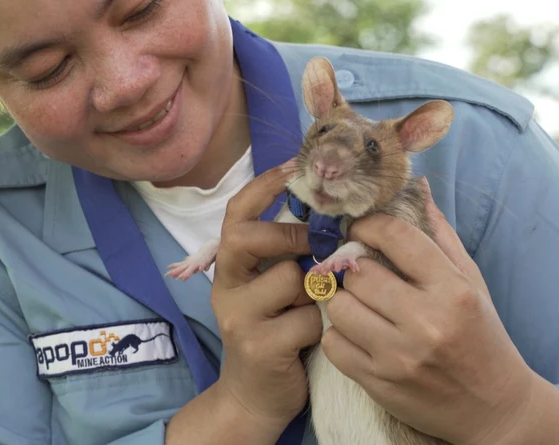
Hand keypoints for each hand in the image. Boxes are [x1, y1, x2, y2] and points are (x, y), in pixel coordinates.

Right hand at [211, 163, 321, 434]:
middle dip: (290, 235)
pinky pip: (306, 319)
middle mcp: (226, 286)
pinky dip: (320, 326)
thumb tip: (331, 216)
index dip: (263, 186)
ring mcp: (238, 316)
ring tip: (314, 309)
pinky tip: (311, 338)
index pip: (236, 214)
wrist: (255, 394)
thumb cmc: (275, 331)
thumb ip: (288, 257)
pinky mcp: (258, 346)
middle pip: (248, 237)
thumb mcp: (274, 288)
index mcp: (231, 266)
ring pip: (289, 279)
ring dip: (315, 291)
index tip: (294, 164)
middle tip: (317, 245)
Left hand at [321, 177, 537, 444]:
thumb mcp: (470, 282)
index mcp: (452, 290)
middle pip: (358, 273)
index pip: (396, 236)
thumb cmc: (480, 336)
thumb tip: (414, 188)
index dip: (369, 225)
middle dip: (354, 268)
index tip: (361, 229)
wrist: (492, 409)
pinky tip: (357, 334)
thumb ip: (439, 235)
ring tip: (359, 303)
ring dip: (342, 301)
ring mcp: (398, 356)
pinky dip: (338, 335)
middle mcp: (426, 322)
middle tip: (359, 271)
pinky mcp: (378, 383)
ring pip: (338, 306)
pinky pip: (332, 343)